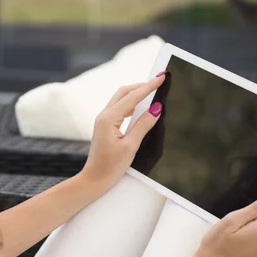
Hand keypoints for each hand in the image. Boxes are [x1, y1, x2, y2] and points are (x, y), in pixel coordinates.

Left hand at [80, 74, 166, 191]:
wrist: (94, 179)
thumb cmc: (110, 166)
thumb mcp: (131, 146)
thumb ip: (143, 125)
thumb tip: (156, 109)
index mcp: (109, 119)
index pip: (132, 97)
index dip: (148, 86)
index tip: (161, 77)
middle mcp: (104, 116)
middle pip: (124, 92)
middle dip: (141, 85)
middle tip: (158, 81)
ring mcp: (103, 120)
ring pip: (120, 99)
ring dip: (136, 93)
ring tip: (152, 92)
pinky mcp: (105, 126)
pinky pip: (119, 108)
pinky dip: (131, 104)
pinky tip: (140, 107)